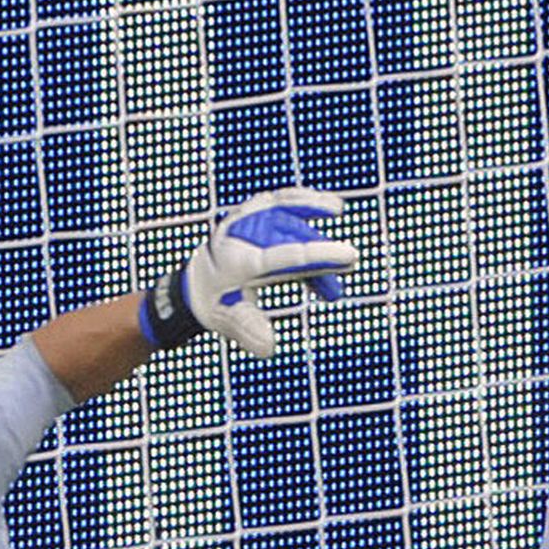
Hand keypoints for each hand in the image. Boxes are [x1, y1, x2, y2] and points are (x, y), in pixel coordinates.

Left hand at [140, 188, 359, 356]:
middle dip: (323, 251)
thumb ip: (250, 332)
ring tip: (343, 250)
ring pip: (290, 214)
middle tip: (351, 264)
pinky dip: (307, 202)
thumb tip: (269, 348)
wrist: (198, 284)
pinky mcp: (251, 210)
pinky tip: (331, 207)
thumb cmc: (218, 305)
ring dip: (318, 230)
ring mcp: (245, 219)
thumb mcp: (230, 323)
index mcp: (237, 264)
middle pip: (292, 237)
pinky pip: (283, 199)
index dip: (320, 256)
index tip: (350, 257)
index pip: (286, 256)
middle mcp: (240, 236)